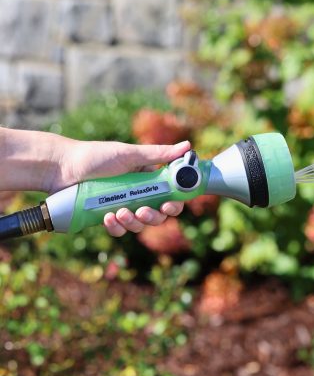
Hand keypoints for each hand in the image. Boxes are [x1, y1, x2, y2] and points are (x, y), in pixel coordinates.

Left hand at [51, 139, 190, 236]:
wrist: (62, 168)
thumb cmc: (96, 156)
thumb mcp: (130, 154)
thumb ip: (160, 154)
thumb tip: (188, 146)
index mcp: (148, 179)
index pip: (170, 196)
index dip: (174, 204)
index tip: (170, 206)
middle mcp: (138, 195)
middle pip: (158, 215)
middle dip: (153, 217)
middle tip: (142, 211)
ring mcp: (123, 207)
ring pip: (139, 225)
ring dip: (133, 222)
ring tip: (118, 212)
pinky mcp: (107, 218)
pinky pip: (119, 230)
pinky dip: (116, 227)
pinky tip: (106, 217)